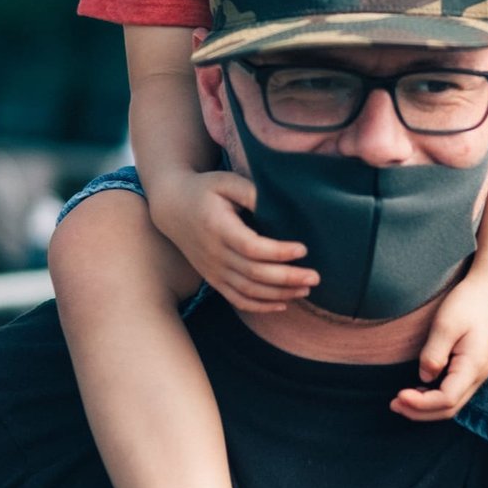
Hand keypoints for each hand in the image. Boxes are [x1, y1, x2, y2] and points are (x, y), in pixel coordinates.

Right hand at [153, 170, 317, 313]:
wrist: (172, 207)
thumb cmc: (205, 190)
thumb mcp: (226, 181)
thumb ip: (251, 191)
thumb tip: (277, 205)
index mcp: (218, 228)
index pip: (251, 247)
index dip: (278, 252)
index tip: (303, 249)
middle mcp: (214, 254)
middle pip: (254, 274)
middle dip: (287, 278)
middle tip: (315, 277)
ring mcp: (212, 270)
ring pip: (249, 291)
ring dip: (279, 294)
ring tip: (306, 289)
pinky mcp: (213, 279)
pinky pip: (237, 299)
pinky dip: (261, 306)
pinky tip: (283, 303)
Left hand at [390, 272, 487, 420]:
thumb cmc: (470, 302)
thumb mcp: (446, 324)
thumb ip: (434, 354)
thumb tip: (424, 378)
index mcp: (473, 367)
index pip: (446, 399)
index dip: (420, 403)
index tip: (398, 395)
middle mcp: (479, 376)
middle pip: (449, 409)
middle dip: (420, 412)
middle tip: (393, 404)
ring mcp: (478, 373)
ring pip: (452, 404)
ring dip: (426, 407)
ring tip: (400, 401)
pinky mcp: (473, 367)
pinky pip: (454, 392)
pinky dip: (434, 397)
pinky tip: (418, 390)